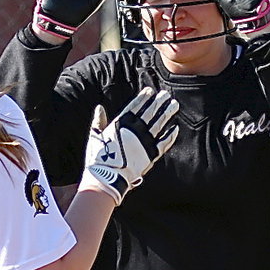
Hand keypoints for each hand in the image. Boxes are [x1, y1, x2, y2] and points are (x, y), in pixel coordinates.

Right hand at [80, 88, 178, 204]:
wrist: (106, 178)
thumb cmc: (97, 159)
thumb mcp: (94, 137)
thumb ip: (98, 122)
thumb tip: (99, 108)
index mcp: (121, 124)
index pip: (135, 107)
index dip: (143, 98)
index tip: (150, 91)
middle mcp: (134, 130)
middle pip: (150, 112)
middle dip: (159, 102)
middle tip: (165, 95)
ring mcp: (144, 142)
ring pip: (159, 124)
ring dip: (167, 113)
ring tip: (174, 105)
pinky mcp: (150, 155)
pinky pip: (164, 143)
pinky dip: (170, 135)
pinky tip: (175, 128)